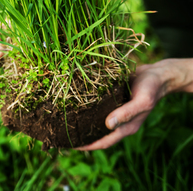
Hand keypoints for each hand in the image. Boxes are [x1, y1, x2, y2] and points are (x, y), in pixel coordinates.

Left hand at [76, 58, 192, 150]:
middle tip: (63, 132)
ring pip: (97, 119)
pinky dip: (88, 105)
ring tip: (65, 118)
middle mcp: (119, 121)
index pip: (104, 142)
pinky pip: (99, 105)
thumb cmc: (151, 89)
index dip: (88, 146)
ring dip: (84, 120)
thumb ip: (126, 113)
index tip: (72, 145)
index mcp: (126, 127)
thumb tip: (108, 125)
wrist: (157, 74)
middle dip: (82, 135)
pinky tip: (76, 100)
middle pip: (98, 132)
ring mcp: (116, 109)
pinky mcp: (113, 98)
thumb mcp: (141, 101)